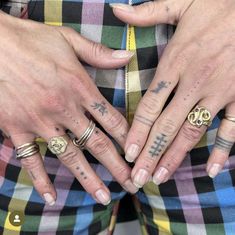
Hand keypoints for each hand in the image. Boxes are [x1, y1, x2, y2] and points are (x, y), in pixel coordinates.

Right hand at [0, 11, 137, 205]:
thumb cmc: (29, 40)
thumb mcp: (68, 39)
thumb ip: (99, 52)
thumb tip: (128, 56)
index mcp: (79, 87)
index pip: (111, 119)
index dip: (127, 137)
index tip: (138, 153)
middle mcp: (63, 109)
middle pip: (97, 143)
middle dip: (117, 166)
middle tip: (132, 184)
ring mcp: (40, 122)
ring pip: (70, 157)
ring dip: (88, 179)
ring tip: (103, 197)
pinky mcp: (16, 128)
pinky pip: (31, 159)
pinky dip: (41, 179)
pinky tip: (51, 197)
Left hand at [111, 0, 234, 186]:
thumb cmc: (218, 3)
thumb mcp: (181, 3)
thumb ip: (148, 13)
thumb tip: (116, 9)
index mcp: (176, 62)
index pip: (150, 105)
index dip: (137, 131)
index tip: (128, 153)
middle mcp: (195, 82)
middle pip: (166, 126)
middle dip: (150, 154)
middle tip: (138, 178)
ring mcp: (220, 92)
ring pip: (193, 132)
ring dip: (175, 157)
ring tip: (161, 177)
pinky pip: (231, 128)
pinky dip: (223, 149)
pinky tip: (211, 169)